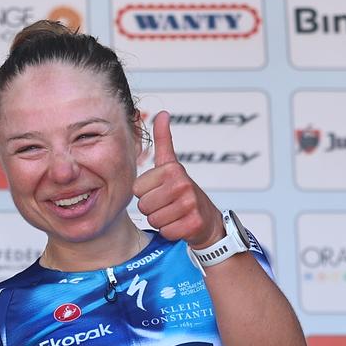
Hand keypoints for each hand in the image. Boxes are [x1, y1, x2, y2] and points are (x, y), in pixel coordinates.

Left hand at [133, 112, 222, 246]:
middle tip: (168, 204)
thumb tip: (162, 113)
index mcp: (172, 169)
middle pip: (143, 205)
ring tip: (175, 213)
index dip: (146, 193)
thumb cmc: (183, 191)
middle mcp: (182, 184)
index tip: (162, 190)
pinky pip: (166, 232)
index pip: (137, 189)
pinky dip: (171, 232)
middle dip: (153, 208)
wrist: (208, 220)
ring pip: (153, 220)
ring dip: (162, 220)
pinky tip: (181, 224)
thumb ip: (163, 140)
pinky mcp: (193, 224)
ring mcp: (189, 205)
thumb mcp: (171, 164)